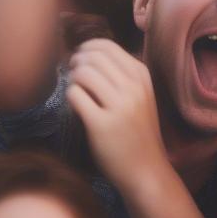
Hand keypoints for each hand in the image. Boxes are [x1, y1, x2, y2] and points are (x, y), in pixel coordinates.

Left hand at [66, 38, 168, 196]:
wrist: (145, 170)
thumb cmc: (138, 133)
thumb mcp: (141, 97)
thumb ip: (124, 75)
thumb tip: (91, 54)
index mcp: (142, 77)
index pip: (108, 47)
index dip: (88, 48)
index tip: (81, 58)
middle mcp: (133, 88)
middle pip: (94, 57)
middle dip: (77, 61)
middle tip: (73, 72)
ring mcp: (119, 106)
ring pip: (84, 73)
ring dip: (73, 78)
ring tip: (75, 88)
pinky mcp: (102, 124)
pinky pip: (76, 95)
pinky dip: (70, 95)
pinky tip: (75, 104)